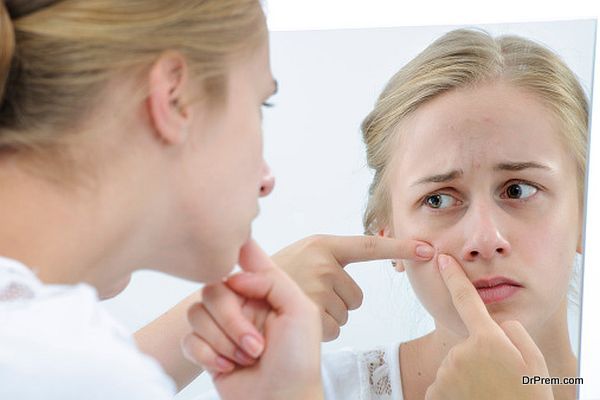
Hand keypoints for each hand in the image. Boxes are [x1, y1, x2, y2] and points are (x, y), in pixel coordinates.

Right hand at [182, 239, 322, 399]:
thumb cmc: (298, 362)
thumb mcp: (301, 312)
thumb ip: (273, 281)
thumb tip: (236, 276)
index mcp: (265, 292)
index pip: (247, 260)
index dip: (236, 248)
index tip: (227, 242)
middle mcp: (242, 305)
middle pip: (213, 289)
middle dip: (231, 319)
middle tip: (255, 344)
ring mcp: (222, 328)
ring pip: (196, 313)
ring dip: (222, 340)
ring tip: (247, 358)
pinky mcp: (206, 350)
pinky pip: (188, 339)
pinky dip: (208, 355)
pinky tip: (228, 367)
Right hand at [274, 234, 433, 339]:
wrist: (238, 293)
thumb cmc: (275, 277)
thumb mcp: (303, 256)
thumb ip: (331, 258)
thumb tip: (373, 250)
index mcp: (324, 244)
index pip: (370, 246)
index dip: (401, 247)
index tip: (429, 248)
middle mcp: (323, 261)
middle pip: (356, 296)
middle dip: (338, 302)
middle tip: (309, 295)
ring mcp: (317, 285)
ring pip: (345, 314)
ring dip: (326, 316)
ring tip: (301, 304)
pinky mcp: (311, 309)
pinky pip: (333, 329)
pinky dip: (319, 329)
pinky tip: (299, 318)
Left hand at [425, 254, 553, 399]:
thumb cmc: (526, 398)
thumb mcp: (533, 361)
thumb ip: (513, 333)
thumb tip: (496, 324)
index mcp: (488, 340)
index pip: (466, 299)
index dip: (454, 277)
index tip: (443, 261)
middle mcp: (462, 352)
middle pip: (466, 345)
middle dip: (479, 358)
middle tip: (499, 379)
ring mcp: (447, 373)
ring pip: (456, 367)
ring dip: (468, 377)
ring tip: (488, 393)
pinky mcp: (435, 392)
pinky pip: (445, 385)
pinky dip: (455, 392)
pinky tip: (472, 399)